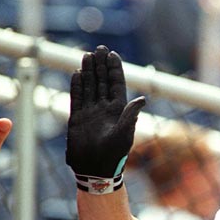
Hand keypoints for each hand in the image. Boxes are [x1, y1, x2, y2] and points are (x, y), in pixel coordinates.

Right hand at [67, 45, 145, 193]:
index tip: (112, 54)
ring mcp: (90, 113)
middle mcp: (104, 109)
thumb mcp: (125, 134)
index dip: (114, 69)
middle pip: (102, 82)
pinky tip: (77, 73)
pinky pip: (77, 98)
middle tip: (99, 48)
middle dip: (101, 65)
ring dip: (89, 72)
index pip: (116, 85)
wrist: (94, 171)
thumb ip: (130, 115)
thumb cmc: (113, 156)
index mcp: (118, 111)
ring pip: (89, 87)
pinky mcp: (77, 118)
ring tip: (87, 55)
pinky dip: (77, 86)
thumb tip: (142, 99)